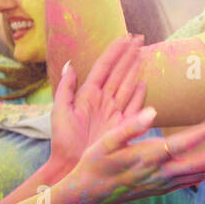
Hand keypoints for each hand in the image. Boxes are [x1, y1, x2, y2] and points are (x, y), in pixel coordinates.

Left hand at [50, 33, 146, 167]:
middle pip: (119, 72)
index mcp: (88, 95)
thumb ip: (65, 88)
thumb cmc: (63, 141)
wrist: (71, 166)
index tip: (124, 37)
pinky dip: (139, 94)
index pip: (104, 68)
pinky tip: (144, 82)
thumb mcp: (60, 112)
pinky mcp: (123, 125)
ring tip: (143, 53)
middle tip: (140, 38)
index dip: (114, 52)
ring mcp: (115, 112)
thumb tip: (70, 64)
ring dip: (135, 69)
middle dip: (129, 55)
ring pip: (127, 85)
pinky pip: (134, 105)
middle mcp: (103, 101)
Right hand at [59, 109, 204, 203]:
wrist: (89, 195)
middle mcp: (160, 174)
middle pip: (201, 164)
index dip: (204, 133)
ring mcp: (165, 184)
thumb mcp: (105, 141)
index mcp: (146, 158)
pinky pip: (196, 179)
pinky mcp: (166, 188)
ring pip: (203, 174)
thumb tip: (151, 112)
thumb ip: (129, 126)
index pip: (181, 144)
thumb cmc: (95, 163)